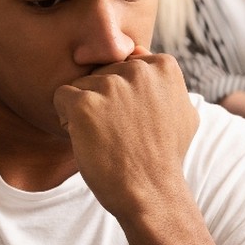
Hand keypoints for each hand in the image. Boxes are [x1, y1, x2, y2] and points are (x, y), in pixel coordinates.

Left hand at [52, 46, 199, 219]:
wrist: (152, 192)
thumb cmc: (165, 156)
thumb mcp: (183, 111)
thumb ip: (164, 81)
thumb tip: (139, 53)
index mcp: (163, 65)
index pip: (125, 65)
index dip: (124, 94)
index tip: (134, 120)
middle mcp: (139, 69)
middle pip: (102, 73)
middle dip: (104, 99)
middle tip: (119, 132)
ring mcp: (112, 85)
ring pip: (81, 85)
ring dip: (86, 110)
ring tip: (105, 137)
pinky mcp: (85, 104)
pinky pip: (61, 97)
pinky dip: (67, 118)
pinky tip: (85, 138)